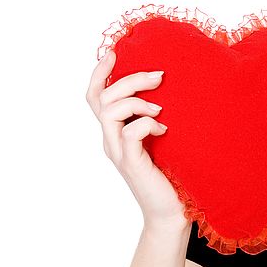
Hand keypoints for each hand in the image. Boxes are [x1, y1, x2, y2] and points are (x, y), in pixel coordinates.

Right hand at [85, 51, 187, 229]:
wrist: (171, 213)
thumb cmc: (170, 176)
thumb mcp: (160, 140)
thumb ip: (154, 118)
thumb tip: (168, 89)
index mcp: (114, 132)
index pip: (95, 96)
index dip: (100, 73)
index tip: (116, 53)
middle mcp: (111, 141)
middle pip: (102, 98)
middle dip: (130, 80)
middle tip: (159, 76)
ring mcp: (119, 153)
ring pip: (110, 112)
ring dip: (137, 102)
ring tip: (160, 109)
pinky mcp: (132, 164)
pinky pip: (130, 134)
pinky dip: (147, 124)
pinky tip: (163, 130)